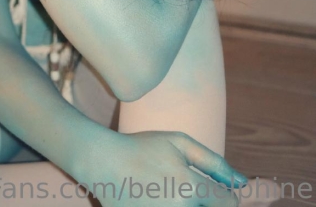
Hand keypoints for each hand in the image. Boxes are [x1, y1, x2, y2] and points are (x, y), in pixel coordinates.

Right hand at [81, 129, 244, 206]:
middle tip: (189, 193)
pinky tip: (160, 198)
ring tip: (172, 193)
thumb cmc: (142, 147)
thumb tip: (241, 182)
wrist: (103, 163)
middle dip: (207, 204)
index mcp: (191, 188)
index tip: (214, 192)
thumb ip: (213, 162)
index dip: (226, 197)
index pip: (228, 204)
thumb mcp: (179, 142)